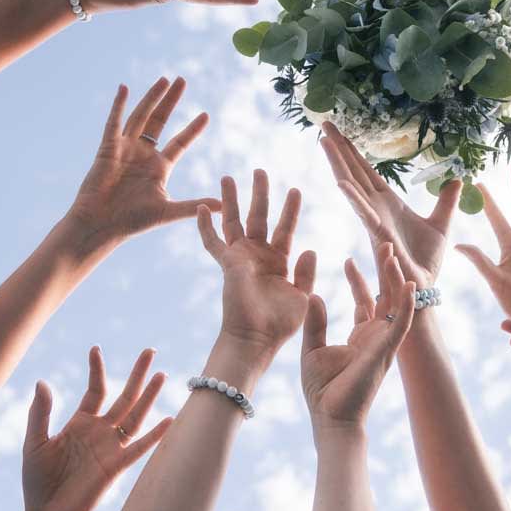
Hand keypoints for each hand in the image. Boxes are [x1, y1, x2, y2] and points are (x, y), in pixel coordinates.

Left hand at [22, 348, 170, 510]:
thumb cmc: (38, 480)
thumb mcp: (34, 442)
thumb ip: (40, 413)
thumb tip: (43, 382)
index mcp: (79, 423)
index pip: (95, 389)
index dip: (97, 369)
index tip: (96, 348)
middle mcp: (99, 432)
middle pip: (124, 396)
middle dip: (137, 374)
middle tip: (150, 351)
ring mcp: (110, 447)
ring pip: (135, 415)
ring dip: (148, 396)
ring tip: (161, 375)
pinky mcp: (116, 466)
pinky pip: (140, 447)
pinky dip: (155, 434)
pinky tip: (169, 419)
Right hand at [65, 77, 219, 248]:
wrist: (102, 224)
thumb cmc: (132, 221)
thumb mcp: (168, 211)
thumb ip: (194, 205)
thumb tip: (224, 207)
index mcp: (158, 167)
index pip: (179, 142)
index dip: (192, 129)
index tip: (206, 114)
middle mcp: (143, 154)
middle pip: (160, 120)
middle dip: (171, 101)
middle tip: (182, 80)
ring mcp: (125, 149)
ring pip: (141, 117)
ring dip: (152, 97)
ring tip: (164, 79)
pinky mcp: (108, 149)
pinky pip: (114, 123)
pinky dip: (118, 106)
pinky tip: (124, 88)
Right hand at [197, 170, 317, 354]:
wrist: (256, 339)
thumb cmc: (280, 325)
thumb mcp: (303, 296)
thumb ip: (306, 272)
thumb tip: (310, 248)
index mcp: (278, 262)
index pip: (285, 229)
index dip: (289, 210)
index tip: (294, 189)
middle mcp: (258, 256)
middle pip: (258, 217)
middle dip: (259, 193)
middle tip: (259, 170)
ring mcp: (240, 258)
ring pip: (233, 221)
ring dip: (231, 199)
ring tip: (228, 176)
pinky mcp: (227, 264)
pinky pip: (212, 242)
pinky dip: (205, 226)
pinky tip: (201, 206)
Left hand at [300, 248, 416, 426]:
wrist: (329, 418)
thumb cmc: (321, 391)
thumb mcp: (311, 348)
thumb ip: (315, 322)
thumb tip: (314, 294)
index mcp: (359, 338)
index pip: (364, 302)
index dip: (359, 280)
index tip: (349, 258)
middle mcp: (375, 338)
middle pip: (385, 297)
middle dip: (385, 271)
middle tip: (384, 243)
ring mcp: (383, 344)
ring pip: (396, 304)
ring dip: (397, 278)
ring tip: (394, 253)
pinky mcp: (385, 351)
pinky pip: (401, 323)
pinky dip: (407, 304)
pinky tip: (410, 284)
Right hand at [318, 122, 459, 286]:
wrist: (423, 286)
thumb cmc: (426, 260)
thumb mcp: (441, 223)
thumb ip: (446, 201)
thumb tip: (457, 180)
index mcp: (387, 203)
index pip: (365, 170)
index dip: (352, 150)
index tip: (338, 131)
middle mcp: (375, 208)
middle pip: (353, 170)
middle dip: (338, 148)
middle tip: (324, 123)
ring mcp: (374, 219)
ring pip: (352, 185)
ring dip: (338, 164)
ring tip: (324, 141)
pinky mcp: (379, 233)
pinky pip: (363, 212)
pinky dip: (352, 197)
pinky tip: (341, 181)